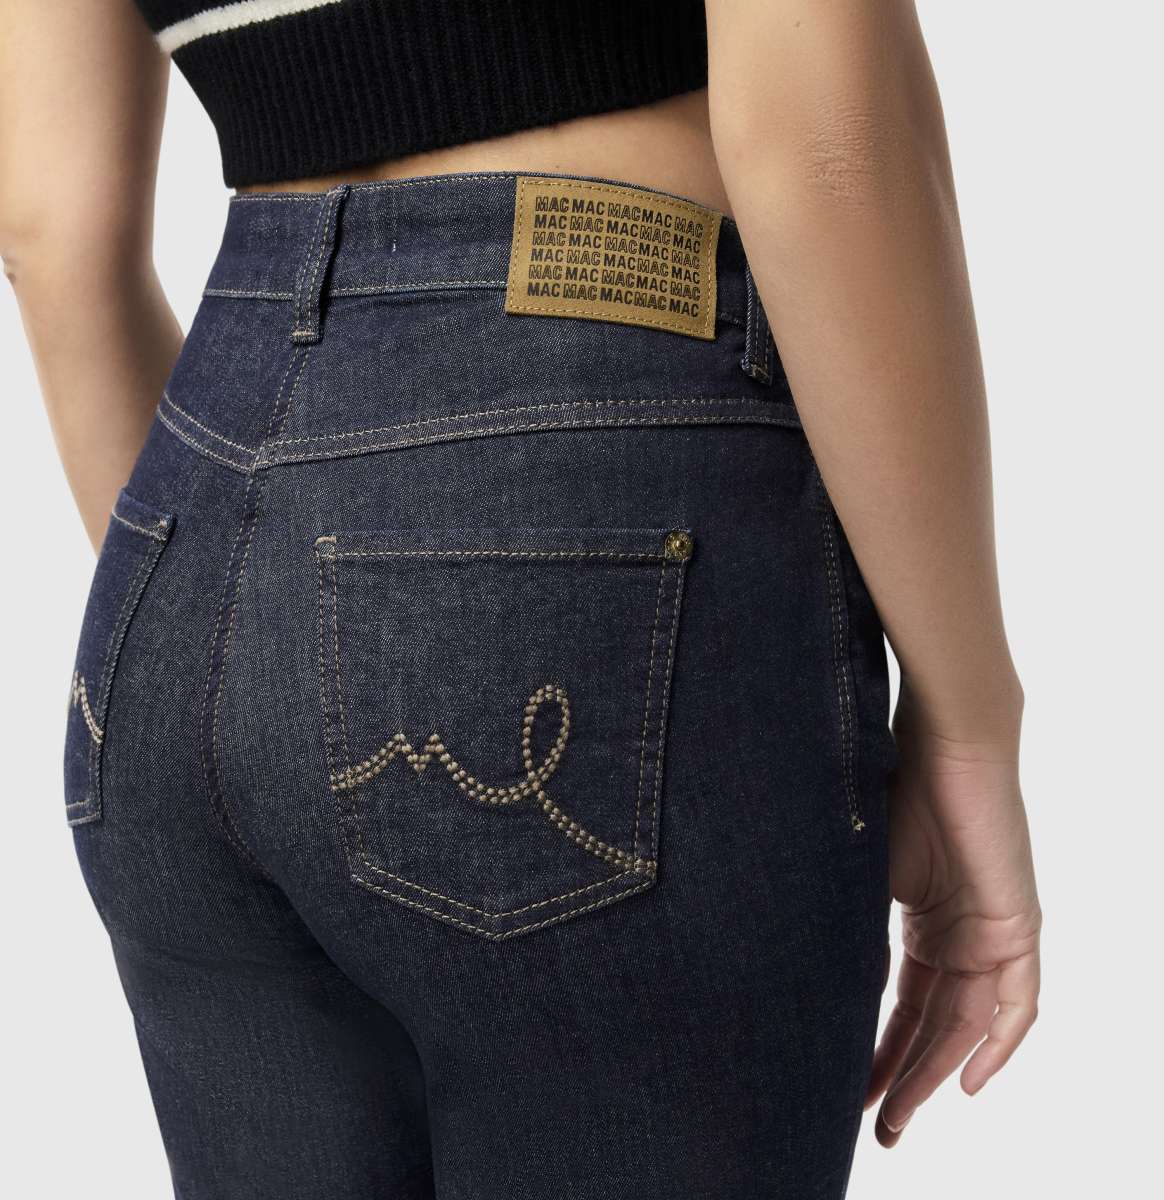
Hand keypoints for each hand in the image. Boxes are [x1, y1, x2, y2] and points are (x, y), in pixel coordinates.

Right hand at [865, 684, 1040, 1146]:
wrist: (941, 740)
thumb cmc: (889, 790)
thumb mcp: (855, 874)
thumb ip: (839, 923)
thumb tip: (776, 966)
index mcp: (923, 921)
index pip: (904, 1003)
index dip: (879, 1050)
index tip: (850, 1090)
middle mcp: (960, 934)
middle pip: (935, 1024)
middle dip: (903, 1076)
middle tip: (875, 1123)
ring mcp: (991, 930)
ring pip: (971, 1023)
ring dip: (937, 1071)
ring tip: (900, 1115)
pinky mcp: (1016, 924)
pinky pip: (1017, 1003)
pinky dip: (997, 1045)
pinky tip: (965, 1082)